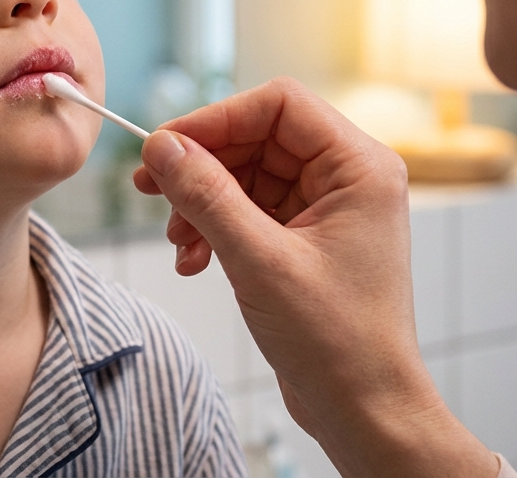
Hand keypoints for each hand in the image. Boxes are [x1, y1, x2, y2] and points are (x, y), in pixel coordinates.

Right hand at [133, 77, 495, 477]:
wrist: (365, 411)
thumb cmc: (338, 343)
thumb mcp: (259, 261)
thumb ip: (206, 196)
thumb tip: (161, 148)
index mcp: (359, 168)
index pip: (278, 105)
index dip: (216, 119)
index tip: (166, 146)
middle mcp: (348, 178)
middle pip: (257, 137)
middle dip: (202, 165)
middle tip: (151, 190)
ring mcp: (327, 209)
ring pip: (246, 175)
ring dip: (203, 202)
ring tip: (179, 242)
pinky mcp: (305, 239)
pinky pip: (249, 209)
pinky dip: (215, 228)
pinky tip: (194, 259)